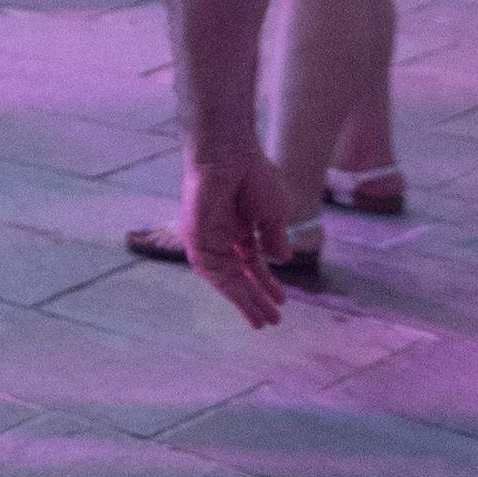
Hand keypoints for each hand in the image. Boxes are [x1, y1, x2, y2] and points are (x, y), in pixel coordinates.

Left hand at [181, 145, 306, 328]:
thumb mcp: (273, 214)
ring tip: (262, 320)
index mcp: (242, 229)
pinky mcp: (195, 237)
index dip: (267, 285)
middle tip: (272, 321)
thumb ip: (274, 239)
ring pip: (226, 278)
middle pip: (240, 276)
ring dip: (243, 299)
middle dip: (256, 298)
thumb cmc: (254, 176)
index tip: (281, 303)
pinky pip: (210, 269)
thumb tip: (281, 260)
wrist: (231, 155)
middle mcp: (223, 236)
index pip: (253, 265)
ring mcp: (209, 238)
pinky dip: (227, 285)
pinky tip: (245, 298)